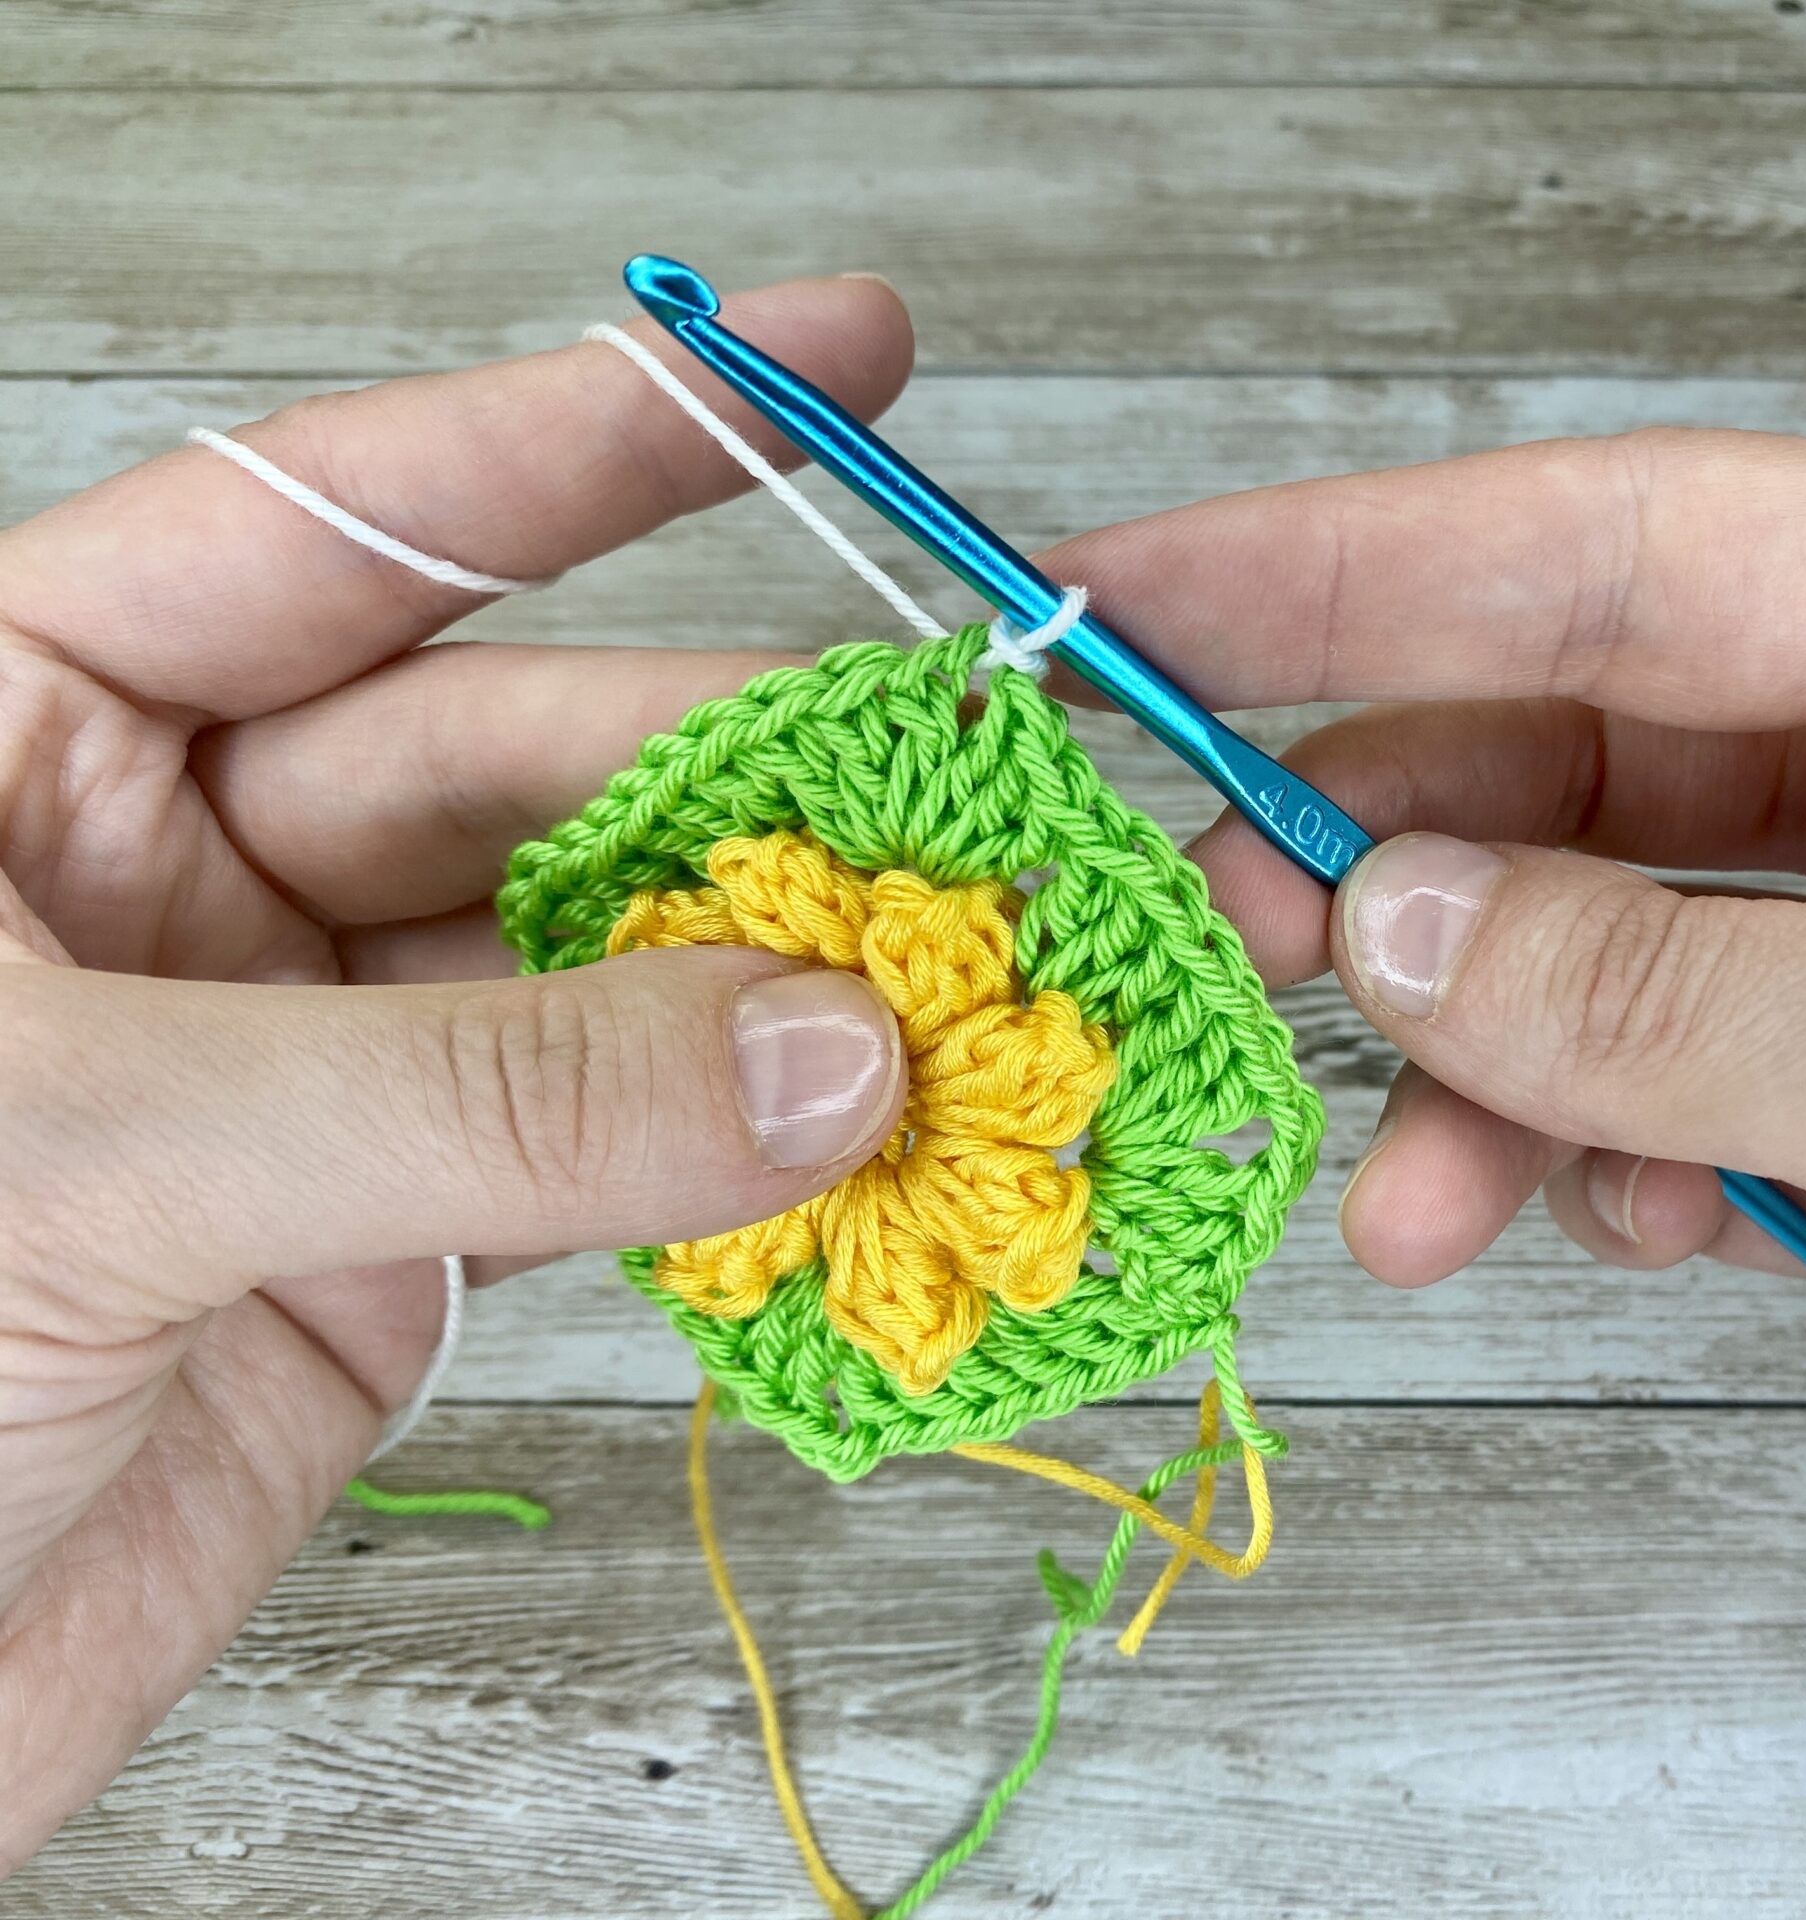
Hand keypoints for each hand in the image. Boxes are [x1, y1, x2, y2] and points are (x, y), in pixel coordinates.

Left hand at [0, 278, 916, 1860]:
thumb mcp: (97, 1159)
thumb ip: (482, 1094)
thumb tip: (831, 1047)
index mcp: (14, 737)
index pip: (337, 525)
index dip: (590, 437)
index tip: (824, 360)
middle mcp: (164, 869)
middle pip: (517, 755)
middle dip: (745, 775)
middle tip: (968, 790)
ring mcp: (287, 1055)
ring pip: (585, 960)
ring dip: (774, 977)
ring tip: (965, 963)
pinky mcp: (371, 1239)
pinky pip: (599, 1153)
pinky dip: (739, 1154)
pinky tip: (868, 1130)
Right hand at [1045, 431, 1805, 1778]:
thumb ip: (1702, 992)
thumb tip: (1396, 916)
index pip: (1667, 545)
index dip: (1378, 564)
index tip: (1152, 599)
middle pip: (1609, 740)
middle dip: (1401, 830)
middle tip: (1220, 916)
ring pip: (1613, 940)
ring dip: (1470, 1044)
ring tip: (1396, 1174)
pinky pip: (1669, 1101)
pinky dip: (1578, 1157)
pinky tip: (1580, 1223)